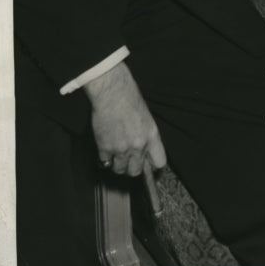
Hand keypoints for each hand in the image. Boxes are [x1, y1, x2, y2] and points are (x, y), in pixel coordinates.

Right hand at [84, 62, 165, 176]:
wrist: (113, 93)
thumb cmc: (130, 99)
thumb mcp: (147, 118)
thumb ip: (146, 136)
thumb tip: (144, 151)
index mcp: (152, 136)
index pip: (160, 162)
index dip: (153, 167)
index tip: (148, 167)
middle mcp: (138, 145)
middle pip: (136, 171)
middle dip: (131, 167)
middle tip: (127, 160)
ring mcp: (121, 148)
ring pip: (119, 170)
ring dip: (117, 164)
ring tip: (115, 153)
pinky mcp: (105, 148)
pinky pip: (105, 163)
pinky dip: (104, 158)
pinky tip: (106, 149)